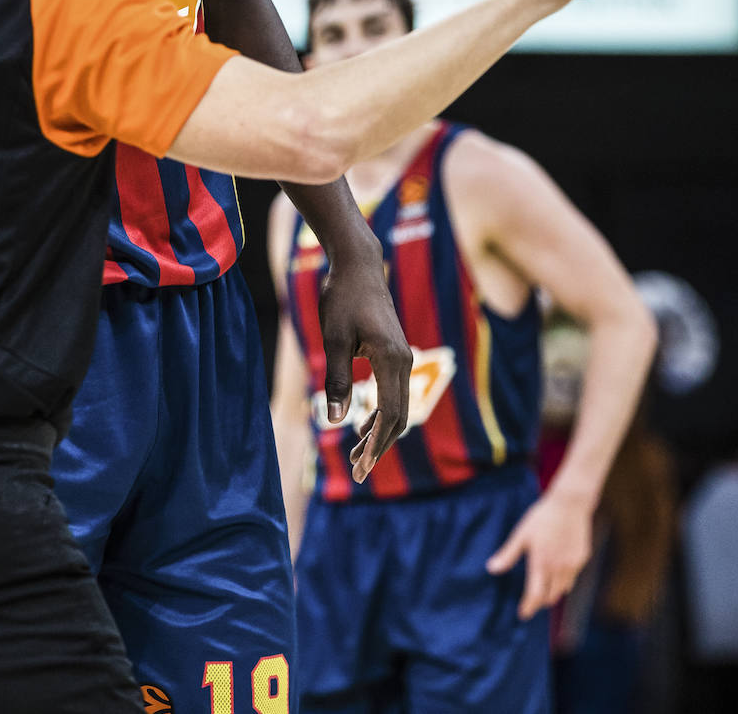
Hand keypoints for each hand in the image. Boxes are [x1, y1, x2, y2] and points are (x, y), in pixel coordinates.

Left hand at [318, 237, 411, 483]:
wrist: (358, 266)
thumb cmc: (341, 298)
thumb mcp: (333, 339)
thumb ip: (336, 380)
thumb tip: (335, 422)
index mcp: (391, 360)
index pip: (389, 415)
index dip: (376, 445)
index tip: (362, 469)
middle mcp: (404, 361)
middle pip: (398, 417)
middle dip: (378, 446)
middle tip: (358, 472)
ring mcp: (403, 358)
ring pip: (397, 408)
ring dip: (379, 433)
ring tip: (356, 456)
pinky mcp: (395, 354)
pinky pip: (394, 394)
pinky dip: (380, 415)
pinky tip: (361, 427)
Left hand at [485, 489, 593, 619]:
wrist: (569, 504)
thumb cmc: (541, 517)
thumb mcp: (521, 534)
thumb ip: (508, 554)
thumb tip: (491, 569)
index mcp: (541, 563)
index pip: (534, 594)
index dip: (528, 606)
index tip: (522, 614)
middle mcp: (558, 569)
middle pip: (550, 596)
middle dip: (540, 601)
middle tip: (531, 601)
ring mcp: (573, 565)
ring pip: (563, 589)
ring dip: (553, 592)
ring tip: (544, 589)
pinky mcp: (582, 559)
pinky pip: (572, 577)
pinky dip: (564, 580)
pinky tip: (558, 572)